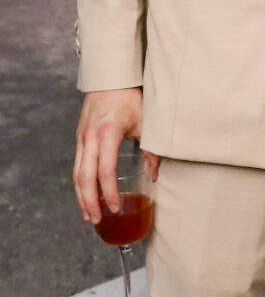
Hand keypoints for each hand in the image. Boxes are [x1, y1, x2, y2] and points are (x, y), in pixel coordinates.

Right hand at [73, 88, 159, 223]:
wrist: (111, 76)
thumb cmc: (131, 97)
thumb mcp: (146, 121)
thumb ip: (151, 149)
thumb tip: (154, 175)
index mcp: (108, 132)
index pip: (105, 170)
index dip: (110, 192)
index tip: (116, 207)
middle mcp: (90, 137)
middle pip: (84, 177)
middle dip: (90, 202)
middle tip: (98, 220)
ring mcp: (82, 137)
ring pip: (77, 174)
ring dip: (82, 197)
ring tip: (90, 216)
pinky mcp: (80, 137)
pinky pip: (77, 165)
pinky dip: (80, 184)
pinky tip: (87, 196)